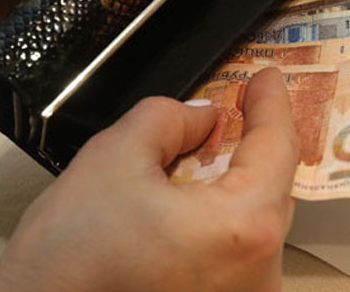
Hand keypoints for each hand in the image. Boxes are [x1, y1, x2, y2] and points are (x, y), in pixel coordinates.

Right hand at [0, 67, 298, 291]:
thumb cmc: (71, 251)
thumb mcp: (116, 155)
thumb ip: (171, 118)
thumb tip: (204, 118)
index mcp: (244, 226)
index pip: (278, 148)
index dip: (272, 104)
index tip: (266, 77)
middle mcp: (261, 271)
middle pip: (274, 186)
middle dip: (256, 141)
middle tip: (241, 104)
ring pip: (257, 221)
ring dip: (240, 181)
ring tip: (216, 147)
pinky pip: (240, 251)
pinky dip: (227, 216)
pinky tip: (201, 196)